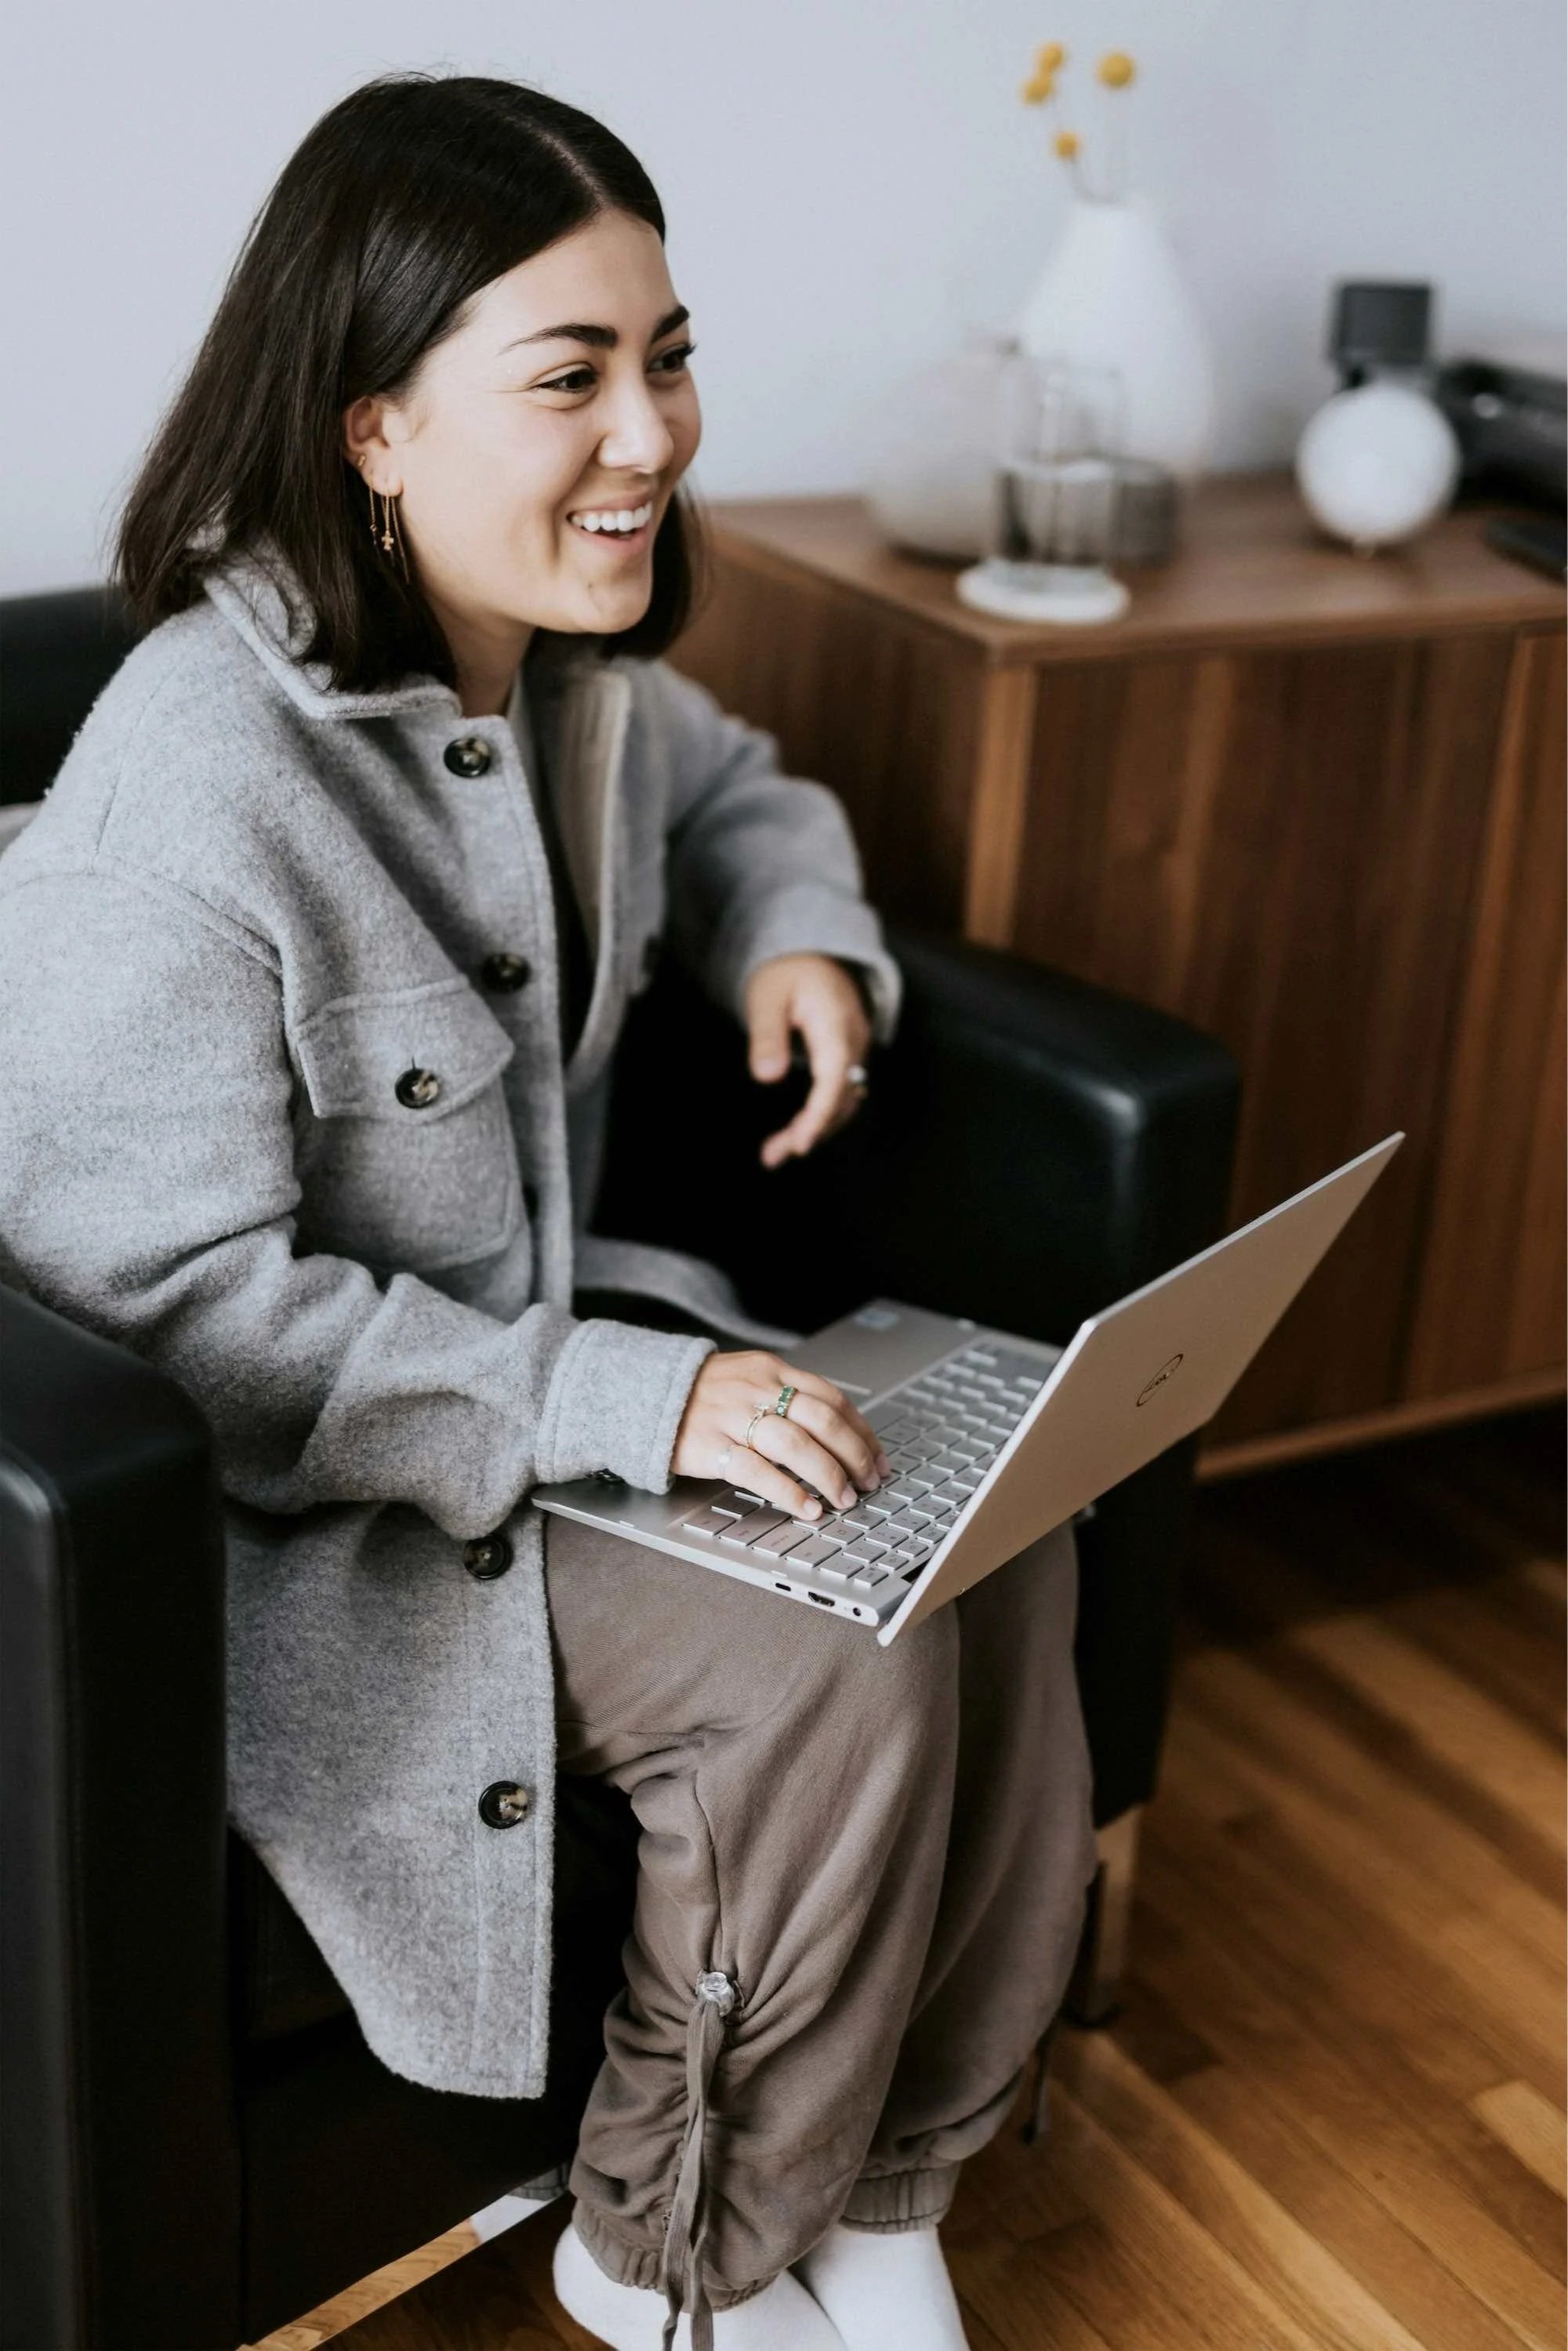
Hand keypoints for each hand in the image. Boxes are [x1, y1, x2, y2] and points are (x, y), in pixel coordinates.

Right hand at [672, 1349, 892, 1518]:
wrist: (644, 1391)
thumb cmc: (703, 1392)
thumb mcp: (749, 1378)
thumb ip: (788, 1395)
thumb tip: (836, 1432)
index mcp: (771, 1370)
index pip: (831, 1399)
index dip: (861, 1432)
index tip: (878, 1458)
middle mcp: (756, 1389)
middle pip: (822, 1420)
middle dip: (854, 1455)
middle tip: (868, 1483)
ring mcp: (733, 1416)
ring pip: (796, 1444)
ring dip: (828, 1475)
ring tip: (843, 1499)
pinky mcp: (710, 1445)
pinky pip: (758, 1471)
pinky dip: (788, 1492)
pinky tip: (806, 1508)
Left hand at [744, 952, 871, 1170]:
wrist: (811, 951)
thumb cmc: (785, 971)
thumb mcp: (765, 997)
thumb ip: (767, 1037)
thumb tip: (767, 1078)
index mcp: (834, 1022)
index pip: (835, 1077)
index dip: (820, 1113)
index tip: (800, 1142)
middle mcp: (853, 1039)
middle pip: (842, 1096)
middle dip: (811, 1131)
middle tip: (772, 1155)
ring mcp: (855, 1049)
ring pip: (844, 1100)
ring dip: (815, 1129)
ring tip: (774, 1153)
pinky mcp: (848, 1057)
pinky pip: (841, 1092)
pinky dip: (820, 1116)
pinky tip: (795, 1132)